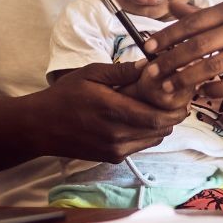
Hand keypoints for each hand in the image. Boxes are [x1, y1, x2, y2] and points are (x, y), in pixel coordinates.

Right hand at [35, 62, 186, 162]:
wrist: (40, 126)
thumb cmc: (64, 96)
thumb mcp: (90, 74)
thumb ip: (121, 71)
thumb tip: (149, 65)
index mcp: (113, 111)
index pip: (158, 117)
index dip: (175, 108)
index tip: (181, 95)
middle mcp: (117, 135)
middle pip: (161, 130)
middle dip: (172, 115)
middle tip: (175, 99)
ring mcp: (116, 149)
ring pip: (153, 139)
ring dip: (160, 125)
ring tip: (158, 107)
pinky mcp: (113, 157)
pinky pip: (140, 145)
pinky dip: (146, 133)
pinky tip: (139, 118)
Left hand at [141, 0, 222, 98]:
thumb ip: (205, 14)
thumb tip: (171, 6)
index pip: (192, 22)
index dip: (166, 35)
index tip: (147, 46)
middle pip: (197, 46)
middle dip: (169, 61)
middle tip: (150, 73)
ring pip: (211, 67)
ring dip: (185, 80)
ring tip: (168, 89)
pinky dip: (213, 89)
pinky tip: (201, 92)